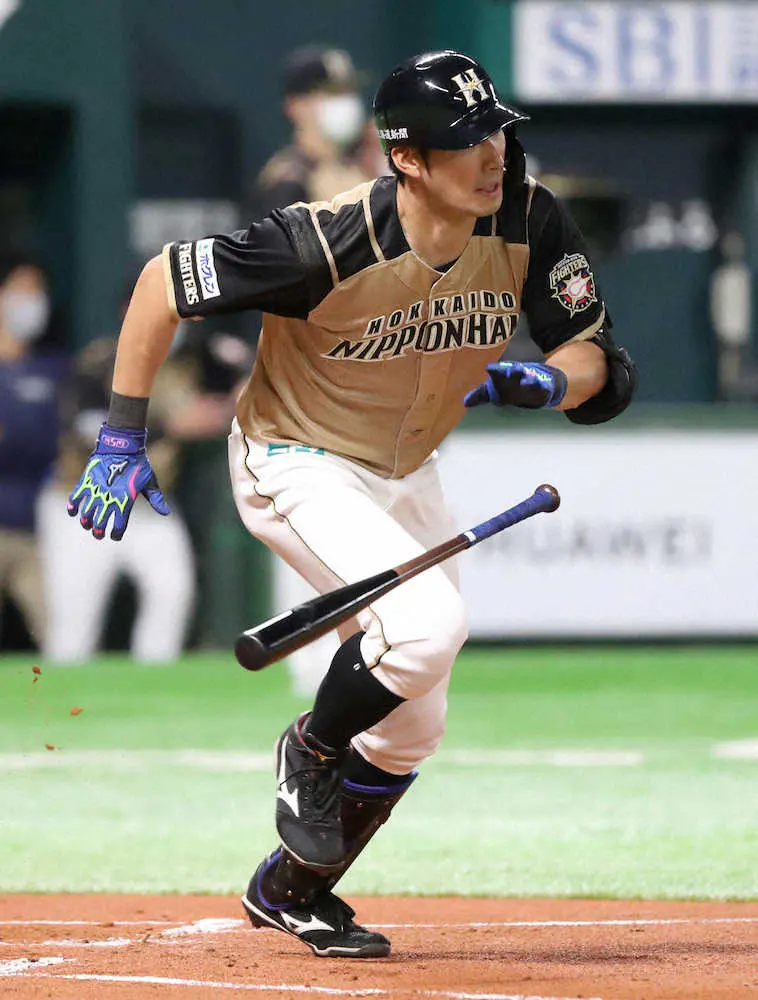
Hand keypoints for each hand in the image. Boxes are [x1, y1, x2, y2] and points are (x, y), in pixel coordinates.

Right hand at [66, 424, 169, 539]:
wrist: (122, 445)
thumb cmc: (138, 464)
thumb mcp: (150, 482)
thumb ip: (156, 499)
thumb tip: (166, 513)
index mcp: (125, 501)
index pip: (119, 526)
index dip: (116, 534)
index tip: (115, 535)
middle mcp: (109, 499)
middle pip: (100, 523)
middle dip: (99, 531)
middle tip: (99, 533)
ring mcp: (96, 490)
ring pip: (86, 514)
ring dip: (86, 522)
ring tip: (87, 524)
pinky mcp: (86, 481)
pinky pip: (75, 497)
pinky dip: (72, 506)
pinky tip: (73, 512)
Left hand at [463, 361, 566, 409]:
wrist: (532, 385)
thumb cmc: (508, 388)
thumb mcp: (493, 392)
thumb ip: (480, 396)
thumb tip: (465, 402)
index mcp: (503, 375)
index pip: (497, 371)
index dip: (494, 369)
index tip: (489, 368)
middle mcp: (516, 376)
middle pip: (514, 372)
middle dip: (513, 370)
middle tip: (511, 370)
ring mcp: (530, 380)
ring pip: (529, 379)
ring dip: (528, 380)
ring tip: (526, 382)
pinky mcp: (542, 387)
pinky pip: (543, 387)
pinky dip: (544, 387)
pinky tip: (544, 388)